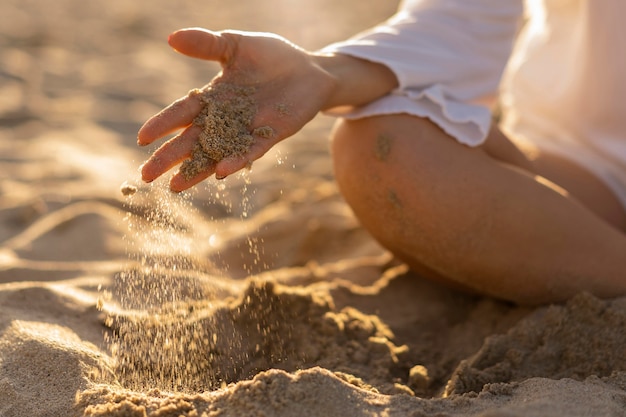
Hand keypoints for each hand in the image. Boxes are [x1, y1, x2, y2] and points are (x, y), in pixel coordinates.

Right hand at [138, 28, 335, 190]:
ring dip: (196, 170)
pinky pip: (249, 152)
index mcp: (214, 97)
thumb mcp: (236, 45)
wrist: (311, 69)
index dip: (163, 124)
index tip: (142, 138)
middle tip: (145, 176)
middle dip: (169, 157)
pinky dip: (235, 161)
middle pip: (192, 140)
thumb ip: (206, 44)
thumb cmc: (272, 56)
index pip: (182, 112)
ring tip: (175, 186)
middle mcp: (226, 118)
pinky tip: (219, 172)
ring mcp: (246, 130)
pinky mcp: (269, 136)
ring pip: (216, 153)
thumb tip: (171, 37)